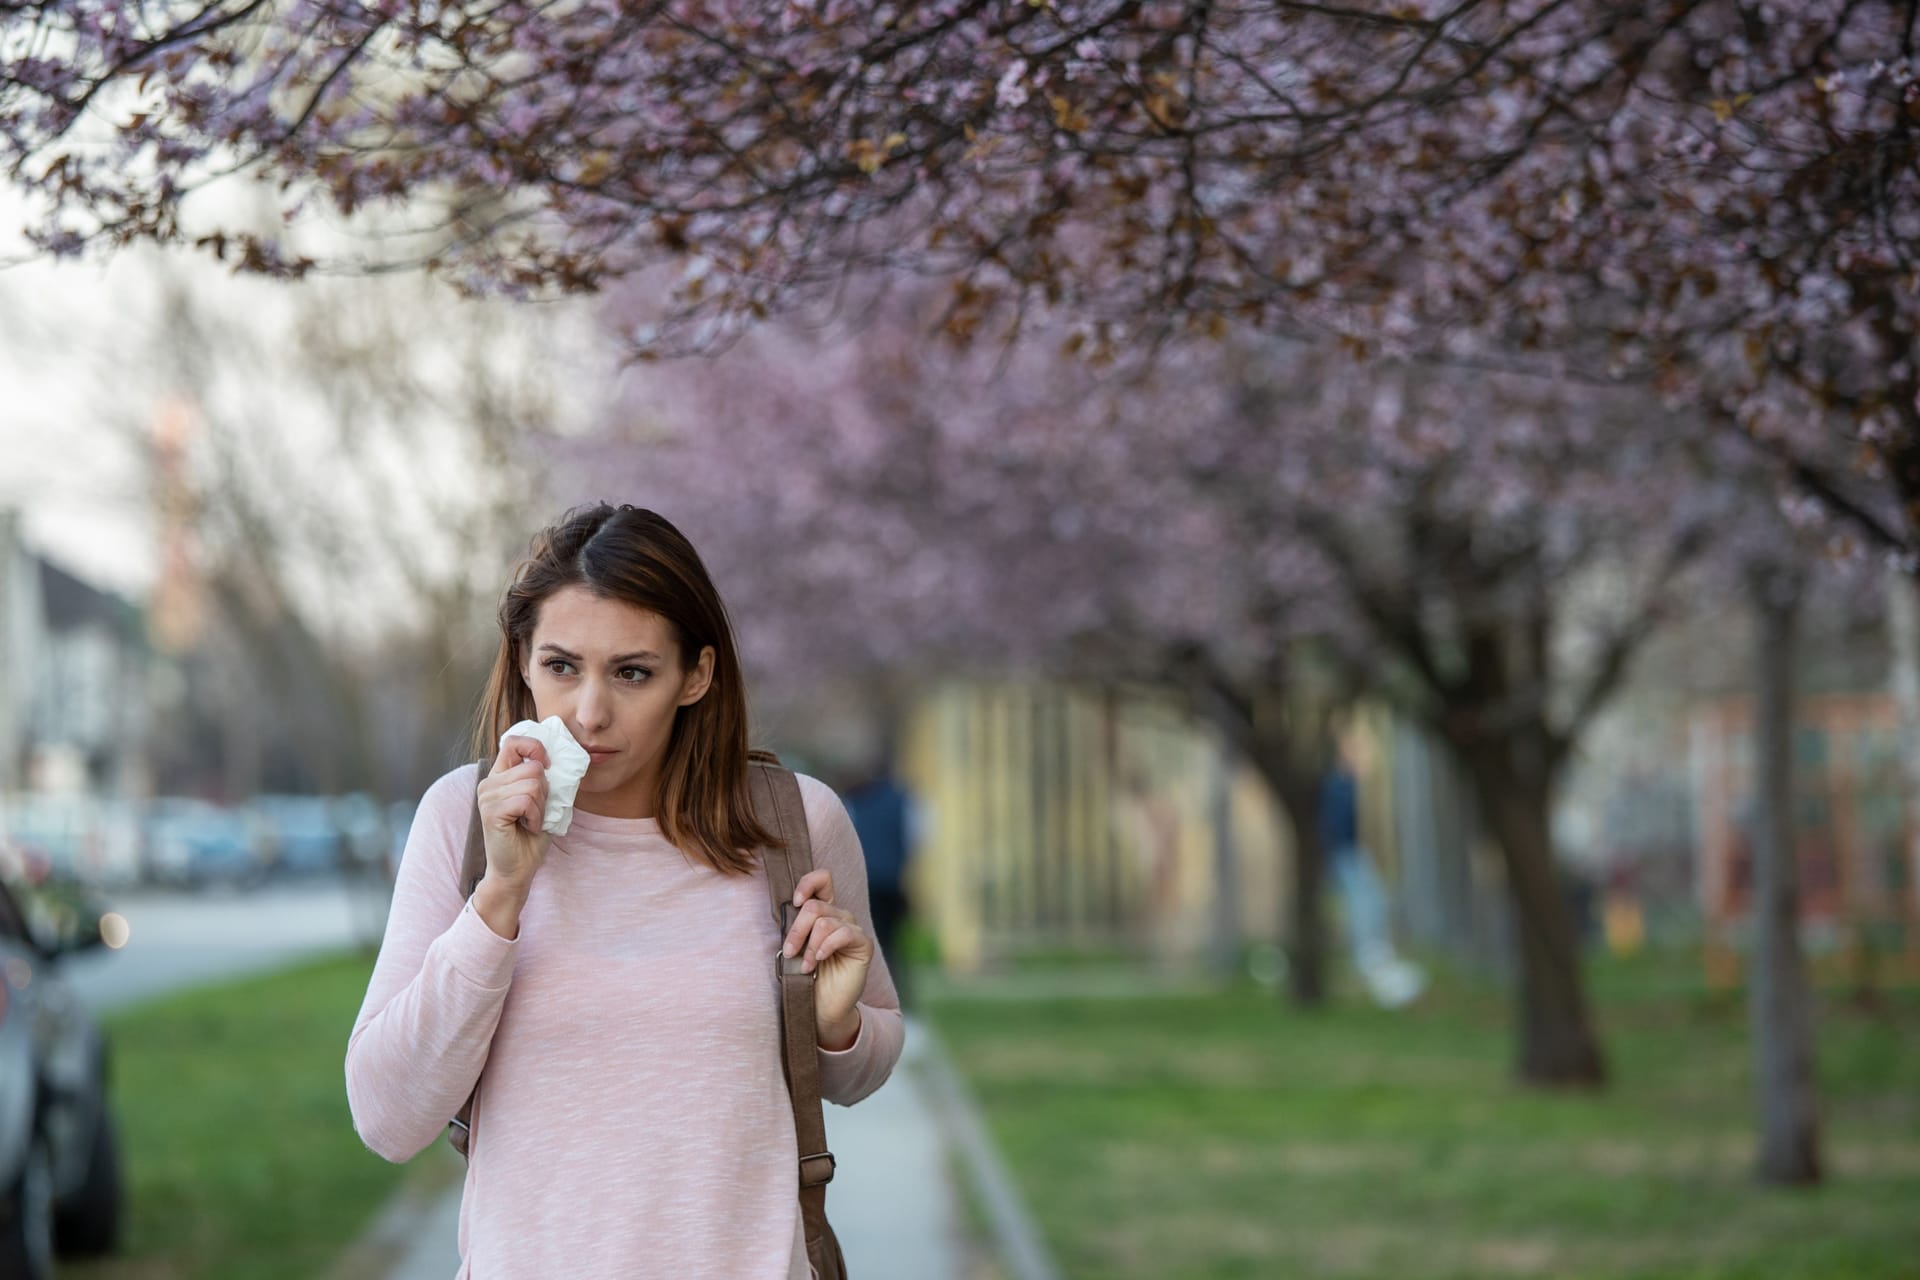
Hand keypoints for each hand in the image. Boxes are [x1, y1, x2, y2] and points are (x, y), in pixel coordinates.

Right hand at [477, 735, 553, 891]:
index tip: (547, 765)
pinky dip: (536, 816)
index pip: (514, 742)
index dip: (535, 748)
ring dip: (541, 807)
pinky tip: (527, 827)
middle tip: (535, 811)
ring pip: (533, 784)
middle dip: (545, 791)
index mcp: (499, 776)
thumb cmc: (530, 836)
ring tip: (530, 820)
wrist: (517, 869)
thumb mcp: (542, 801)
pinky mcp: (491, 812)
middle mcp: (489, 783)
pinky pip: (527, 801)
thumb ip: (545, 778)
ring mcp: (487, 797)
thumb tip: (565, 758)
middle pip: (533, 767)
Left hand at [781, 870, 872, 1047]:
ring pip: (825, 921)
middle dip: (797, 929)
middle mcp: (840, 917)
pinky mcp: (863, 945)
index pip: (823, 880)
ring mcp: (852, 930)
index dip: (808, 883)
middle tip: (789, 951)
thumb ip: (796, 927)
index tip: (794, 902)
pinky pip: (843, 934)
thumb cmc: (806, 977)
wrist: (821, 1007)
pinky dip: (826, 946)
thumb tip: (788, 910)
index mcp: (823, 912)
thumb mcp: (796, 947)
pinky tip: (819, 961)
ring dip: (809, 945)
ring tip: (806, 966)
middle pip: (815, 906)